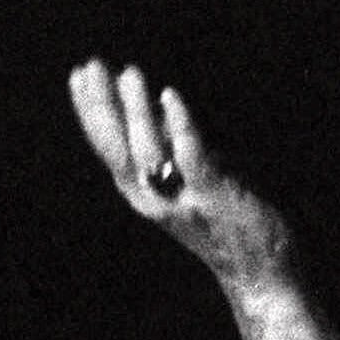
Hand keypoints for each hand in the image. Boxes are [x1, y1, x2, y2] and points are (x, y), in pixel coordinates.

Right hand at [68, 59, 298, 295]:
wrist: (260, 274)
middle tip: (93, 65)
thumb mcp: (188, 184)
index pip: (106, 148)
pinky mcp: (214, 198)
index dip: (89, 112)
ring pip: (147, 150)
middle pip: (116, 148)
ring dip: (136, 110)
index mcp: (143, 195)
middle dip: (101, 104)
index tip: (79, 74)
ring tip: (130, 73)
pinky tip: (171, 97)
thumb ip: (170, 152)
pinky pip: (191, 157)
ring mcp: (182, 200)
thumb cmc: (227, 223)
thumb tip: (155, 107)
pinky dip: (179, 125)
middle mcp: (154, 200)